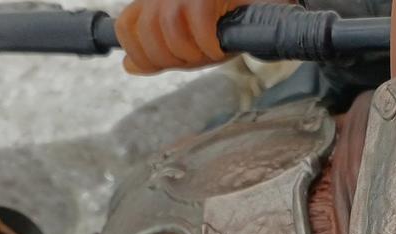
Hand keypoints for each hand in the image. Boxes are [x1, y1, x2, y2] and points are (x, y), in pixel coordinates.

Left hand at [116, 0, 290, 74]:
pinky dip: (209, 43)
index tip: (157, 65)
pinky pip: (198, 23)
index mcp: (157, 1)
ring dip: (189, 52)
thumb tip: (130, 65)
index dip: (138, 52)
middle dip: (168, 58)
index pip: (127, 26)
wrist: (268, 6)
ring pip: (167, 28)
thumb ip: (160, 52)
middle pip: (145, 32)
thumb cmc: (231, 21)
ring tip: (208, 53)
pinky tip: (220, 47)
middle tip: (193, 60)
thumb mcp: (190, 41)